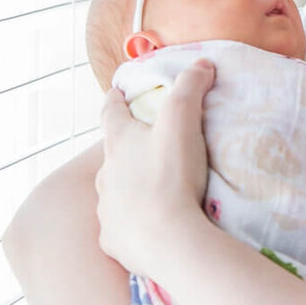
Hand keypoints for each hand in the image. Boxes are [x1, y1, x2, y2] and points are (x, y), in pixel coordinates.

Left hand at [96, 61, 212, 273]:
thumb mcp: (183, 121)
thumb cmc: (172, 175)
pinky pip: (119, 226)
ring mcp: (106, 209)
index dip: (114, 100)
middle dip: (125, 148)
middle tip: (144, 145)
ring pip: (114, 190)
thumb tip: (201, 65)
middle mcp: (104, 174)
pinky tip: (146, 225)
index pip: (111, 113)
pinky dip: (131, 222)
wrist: (167, 239)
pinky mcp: (112, 239)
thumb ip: (190, 88)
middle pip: (111, 154)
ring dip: (127, 186)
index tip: (115, 92)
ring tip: (149, 188)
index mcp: (118, 143)